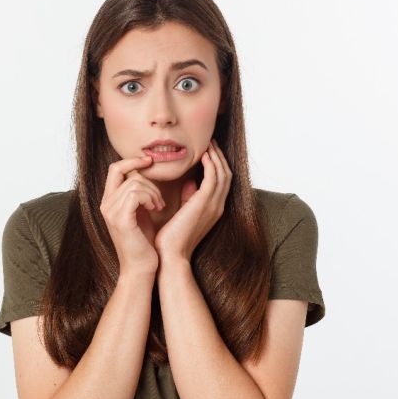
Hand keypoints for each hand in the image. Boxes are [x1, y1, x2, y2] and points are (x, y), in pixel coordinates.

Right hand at [99, 155, 166, 275]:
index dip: (132, 160)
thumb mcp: (142, 212)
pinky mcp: (121, 219)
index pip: (115, 168)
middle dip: (149, 182)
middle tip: (159, 201)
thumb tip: (150, 169)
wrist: (141, 269)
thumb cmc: (144, 243)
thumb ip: (140, 193)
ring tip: (159, 207)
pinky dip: (150, 198)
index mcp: (109, 202)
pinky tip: (156, 210)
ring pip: (135, 183)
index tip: (150, 161)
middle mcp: (106, 205)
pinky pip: (136, 194)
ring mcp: (111, 212)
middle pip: (127, 173)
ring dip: (153, 192)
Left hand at [154, 139, 231, 262]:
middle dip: (219, 157)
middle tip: (211, 143)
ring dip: (216, 156)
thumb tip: (189, 182)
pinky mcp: (204, 204)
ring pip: (222, 173)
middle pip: (226, 174)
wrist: (171, 256)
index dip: (218, 164)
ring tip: (208, 144)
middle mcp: (218, 206)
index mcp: (213, 209)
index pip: (222, 181)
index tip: (209, 151)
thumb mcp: (184, 214)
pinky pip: (213, 178)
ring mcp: (213, 205)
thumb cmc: (172, 238)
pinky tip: (203, 155)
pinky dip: (211, 164)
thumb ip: (189, 198)